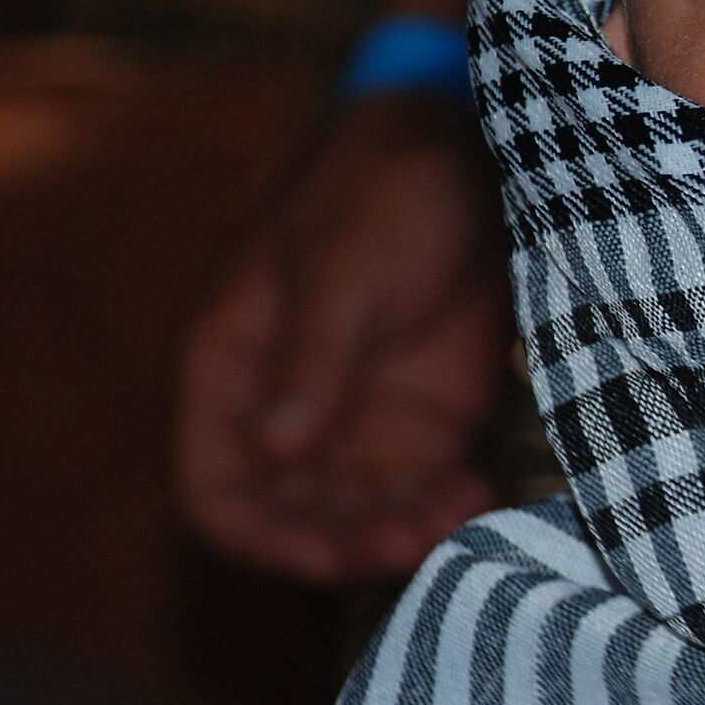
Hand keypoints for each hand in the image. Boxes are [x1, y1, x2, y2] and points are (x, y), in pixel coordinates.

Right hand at [177, 90, 512, 583]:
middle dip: (348, 545)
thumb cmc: (383, 187)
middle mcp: (291, 408)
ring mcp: (361, 414)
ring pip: (363, 515)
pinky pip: (427, 487)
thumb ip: (312, 354)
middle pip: (296, 517)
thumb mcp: (341, 265)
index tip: (321, 557)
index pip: (217, 485)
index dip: (259, 535)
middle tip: (412, 542)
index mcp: (234, 367)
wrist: (474, 147)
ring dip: (404, 533)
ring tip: (459, 518)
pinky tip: (486, 496)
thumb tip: (277, 448)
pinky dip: (451, 505)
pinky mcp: (430, 412)